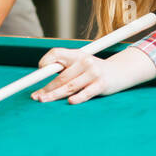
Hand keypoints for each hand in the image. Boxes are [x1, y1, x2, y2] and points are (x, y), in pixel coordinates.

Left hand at [30, 46, 155, 104]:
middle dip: (47, 88)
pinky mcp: (101, 85)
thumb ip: (64, 67)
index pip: (57, 53)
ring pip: (70, 86)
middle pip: (61, 76)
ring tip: (43, 100)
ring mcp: (94, 73)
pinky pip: (86, 93)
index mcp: (77, 54)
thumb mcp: (80, 63)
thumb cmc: (92, 70)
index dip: (46, 62)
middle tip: (36, 96)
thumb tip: (42, 73)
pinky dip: (78, 97)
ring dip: (55, 95)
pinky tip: (70, 101)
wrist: (118, 72)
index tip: (38, 71)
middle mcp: (85, 61)